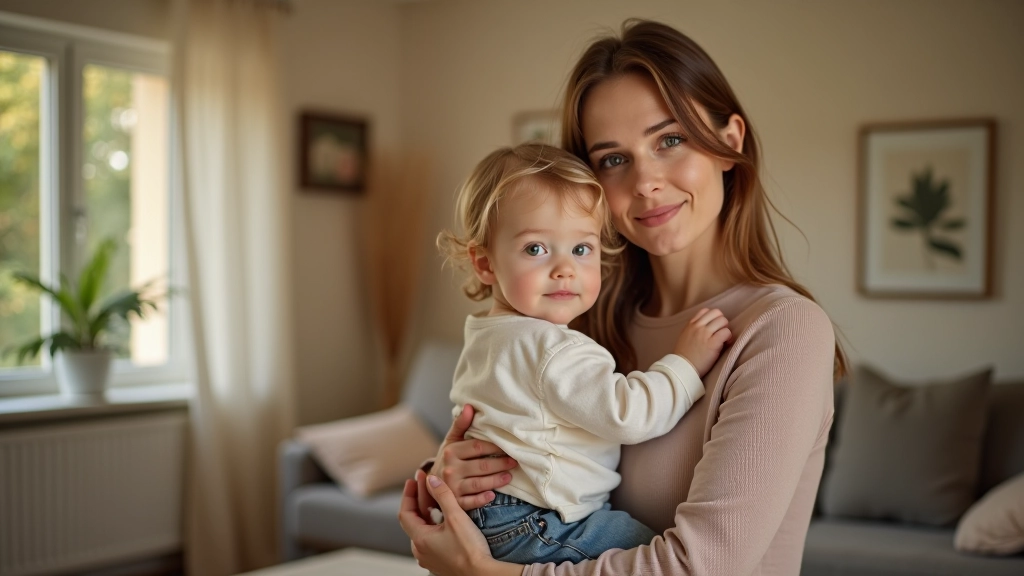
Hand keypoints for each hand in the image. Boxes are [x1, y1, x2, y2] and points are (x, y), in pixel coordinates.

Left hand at [400, 474, 516, 575]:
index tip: (413, 480)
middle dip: (419, 500)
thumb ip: (443, 496)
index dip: (408, 494)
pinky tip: (443, 518)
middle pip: (414, 521)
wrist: (481, 574)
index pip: (405, 513)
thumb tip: (431, 479)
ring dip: (427, 512)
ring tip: (434, 497)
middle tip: (425, 483)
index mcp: (420, 540)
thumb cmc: (469, 549)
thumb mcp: (456, 517)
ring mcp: (429, 558)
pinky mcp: (439, 561)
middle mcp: (420, 551)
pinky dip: (433, 525)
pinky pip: (431, 539)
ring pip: (423, 530)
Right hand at [423, 404, 516, 516]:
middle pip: (481, 466)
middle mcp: (450, 469)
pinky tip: (492, 496)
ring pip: (478, 484)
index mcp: (450, 452)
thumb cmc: (448, 459)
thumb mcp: (451, 441)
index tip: (508, 446)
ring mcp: (452, 487)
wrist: (432, 484)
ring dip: (496, 481)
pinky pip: (470, 502)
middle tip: (515, 461)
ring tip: (509, 476)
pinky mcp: (455, 502)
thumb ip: (461, 424)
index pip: (477, 447)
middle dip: (500, 464)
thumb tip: (469, 406)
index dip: (495, 447)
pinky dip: (481, 499)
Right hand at [675, 308, 731, 375]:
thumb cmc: (684, 355)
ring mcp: (705, 334)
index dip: (713, 317)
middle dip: (721, 322)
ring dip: (725, 329)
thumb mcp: (685, 336)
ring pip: (723, 321)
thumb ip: (693, 328)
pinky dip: (729, 337)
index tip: (714, 327)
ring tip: (724, 339)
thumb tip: (706, 325)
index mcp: (690, 324)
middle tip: (720, 332)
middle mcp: (698, 326)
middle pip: (717, 313)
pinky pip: (726, 332)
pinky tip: (726, 343)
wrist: (682, 368)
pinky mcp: (712, 343)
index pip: (706, 311)